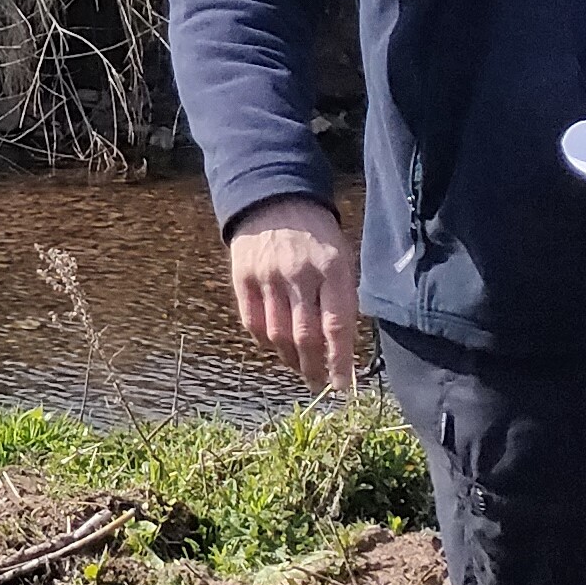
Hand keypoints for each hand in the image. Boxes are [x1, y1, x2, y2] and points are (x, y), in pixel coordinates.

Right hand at [225, 194, 359, 391]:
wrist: (275, 198)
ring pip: (277, 334)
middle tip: (319, 383)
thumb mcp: (342, 258)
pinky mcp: (243, 277)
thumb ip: (341, 298)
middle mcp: (299, 274)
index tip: (342, 386)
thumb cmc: (317, 235)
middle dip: (313, 368)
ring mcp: (267, 276)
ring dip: (289, 358)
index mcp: (332, 269)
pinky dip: (264, 341)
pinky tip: (275, 346)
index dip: (339, 362)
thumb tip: (340, 347)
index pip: (336, 326)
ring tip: (299, 367)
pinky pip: (251, 322)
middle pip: (304, 336)